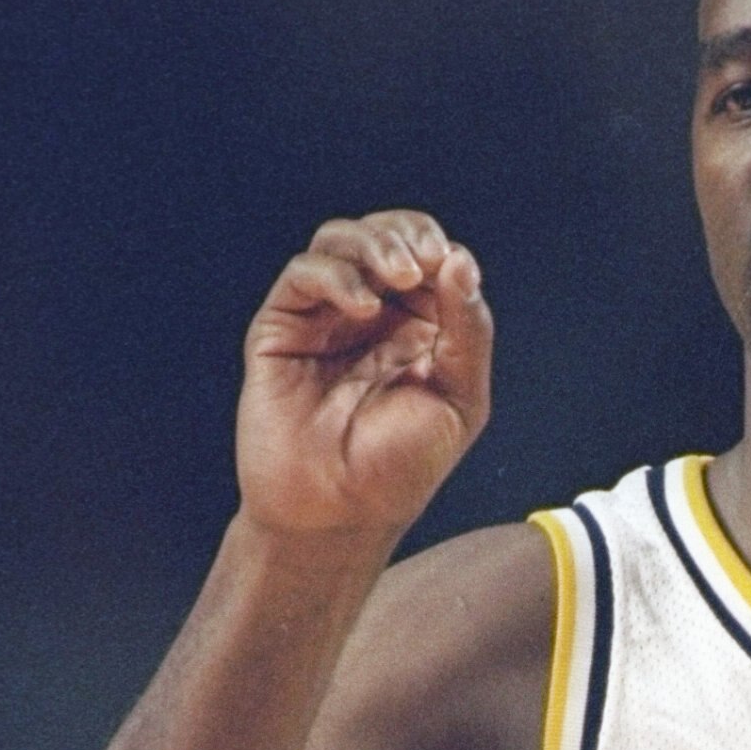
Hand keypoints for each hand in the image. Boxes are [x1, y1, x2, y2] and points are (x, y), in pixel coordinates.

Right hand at [236, 209, 492, 541]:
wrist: (336, 515)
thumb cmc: (398, 470)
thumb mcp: (460, 400)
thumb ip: (468, 330)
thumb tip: (461, 259)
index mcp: (418, 328)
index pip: (429, 256)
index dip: (439, 249)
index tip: (449, 267)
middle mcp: (371, 316)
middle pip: (384, 235)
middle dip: (406, 235)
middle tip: (421, 263)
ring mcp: (324, 318)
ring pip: (340, 240)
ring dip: (373, 244)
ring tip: (399, 276)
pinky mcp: (282, 328)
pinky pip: (303, 275)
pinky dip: (336, 277)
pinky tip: (363, 308)